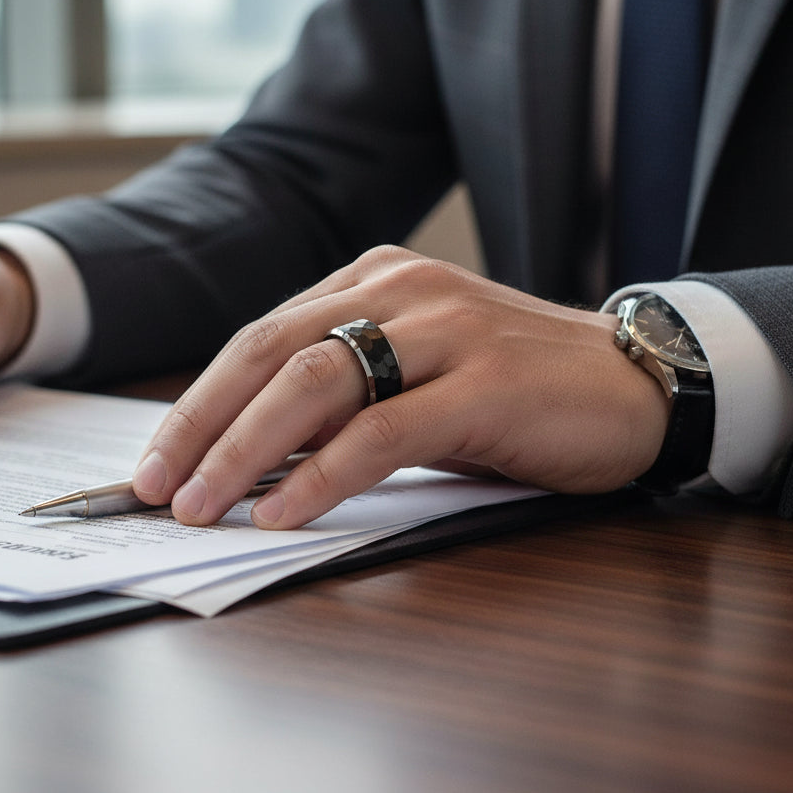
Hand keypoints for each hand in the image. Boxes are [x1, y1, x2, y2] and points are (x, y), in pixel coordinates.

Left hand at [133, 245, 669, 528]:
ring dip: (245, 450)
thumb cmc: (516, 387)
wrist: (635, 379)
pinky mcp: (485, 382)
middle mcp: (401, 289)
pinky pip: (382, 429)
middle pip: (270, 352)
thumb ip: (346, 396)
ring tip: (203, 506)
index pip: (262, 337)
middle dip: (202, 424)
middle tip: (157, 486)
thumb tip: (254, 456)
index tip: (160, 459)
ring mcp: (444, 328)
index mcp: (375, 280)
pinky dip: (323, 474)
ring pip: (315, 382)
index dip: (201, 400)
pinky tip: (284, 513)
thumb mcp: (418, 376)